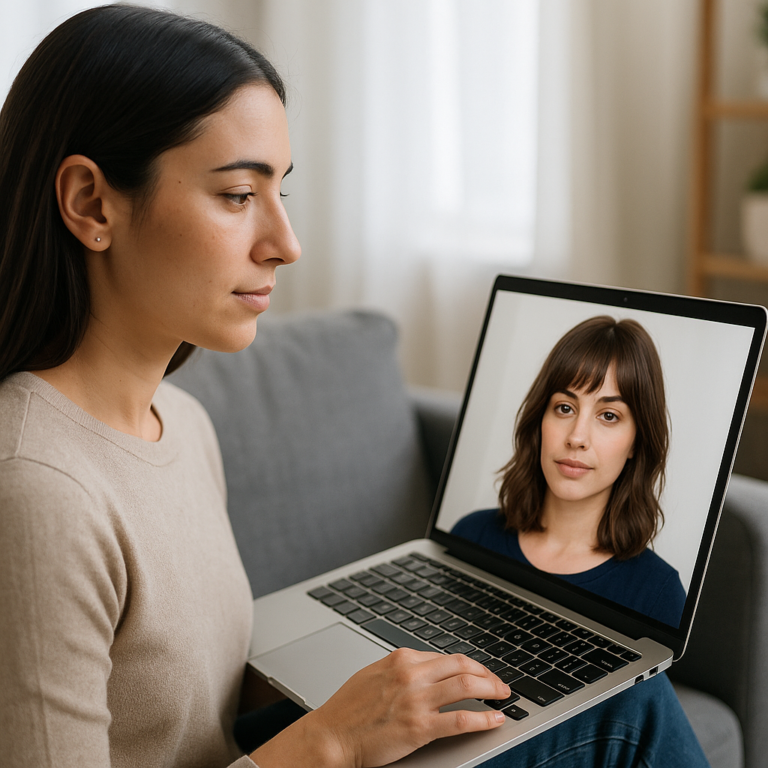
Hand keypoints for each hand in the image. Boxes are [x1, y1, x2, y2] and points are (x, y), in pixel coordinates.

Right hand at [251, 648, 510, 767]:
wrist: (331, 737)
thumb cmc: (348, 710)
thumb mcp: (374, 675)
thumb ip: (402, 670)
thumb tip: (427, 670)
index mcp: (401, 659)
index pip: (446, 656)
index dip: (469, 665)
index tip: (480, 673)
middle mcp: (411, 674)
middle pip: (461, 665)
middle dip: (486, 673)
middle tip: (499, 683)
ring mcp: (416, 700)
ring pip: (466, 686)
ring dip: (491, 689)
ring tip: (502, 696)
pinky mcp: (419, 727)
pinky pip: (461, 719)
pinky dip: (483, 718)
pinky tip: (494, 719)